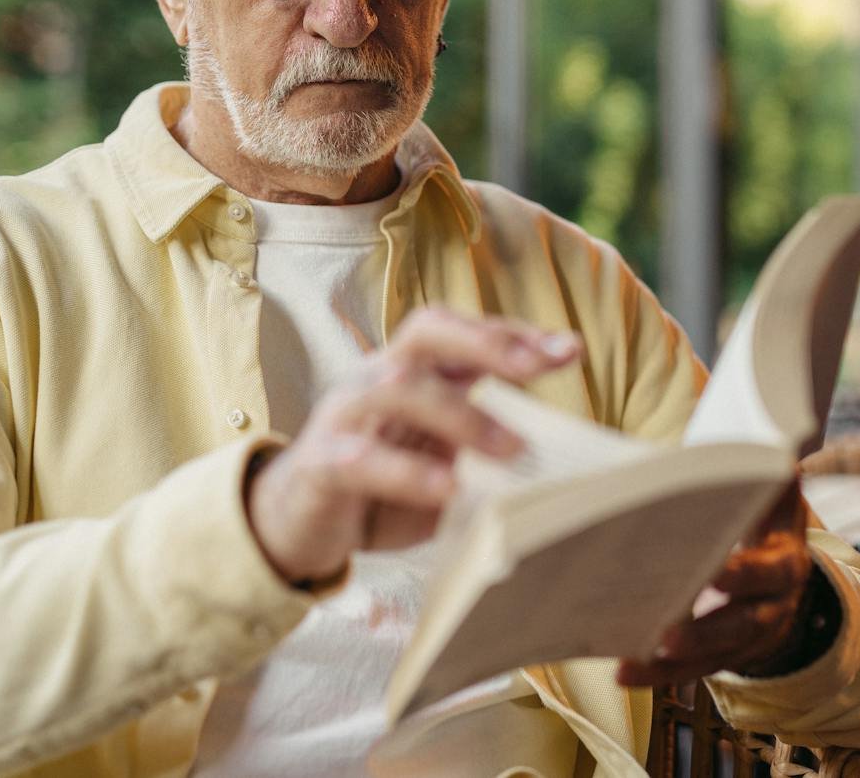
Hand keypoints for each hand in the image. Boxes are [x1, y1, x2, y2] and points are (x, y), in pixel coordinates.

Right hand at [245, 307, 579, 585]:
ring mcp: (345, 416)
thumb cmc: (378, 490)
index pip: (462, 333)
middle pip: (427, 332)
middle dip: (487, 342)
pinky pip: (363, 459)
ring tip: (512, 449)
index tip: (569, 349)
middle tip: (538, 368)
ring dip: (461, 416)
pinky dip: (410, 472)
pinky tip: (449, 488)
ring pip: (399, 388)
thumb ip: (482, 453)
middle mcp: (377, 379)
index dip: (513, 334)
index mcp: (411, 374)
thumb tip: (556, 458)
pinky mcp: (321, 465)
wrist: (290, 526)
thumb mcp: (440, 465)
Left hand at [616, 481, 815, 685]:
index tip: (715, 574)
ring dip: (670, 665)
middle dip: (702, 632)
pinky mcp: (723, 656)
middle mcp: (771, 608)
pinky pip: (691, 670)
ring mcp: (747, 639)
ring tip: (629, 665)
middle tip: (666, 634)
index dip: (743, 575)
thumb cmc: (767, 525)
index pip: (766, 573)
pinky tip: (624, 673)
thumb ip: (770, 480)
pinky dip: (657, 674)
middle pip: (739, 626)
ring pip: (710, 657)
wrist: (786, 577)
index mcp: (784, 565)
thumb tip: (777, 460)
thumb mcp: (778, 501)